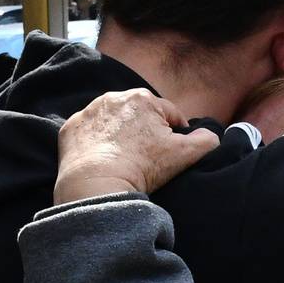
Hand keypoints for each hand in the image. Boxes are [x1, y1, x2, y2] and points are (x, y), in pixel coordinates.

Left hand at [55, 90, 218, 202]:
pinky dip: (97, 143)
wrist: (97, 185)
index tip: (170, 154)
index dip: (175, 135)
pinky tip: (103, 160)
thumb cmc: (143, 167)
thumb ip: (207, 140)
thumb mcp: (186, 155)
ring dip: (121, 135)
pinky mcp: (71, 127)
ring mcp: (89, 111)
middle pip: (140, 116)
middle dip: (146, 132)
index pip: (170, 115)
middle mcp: (114, 97)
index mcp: (144, 99)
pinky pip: (90, 132)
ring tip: (124, 159)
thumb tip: (211, 135)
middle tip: (147, 158)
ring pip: (114, 122)